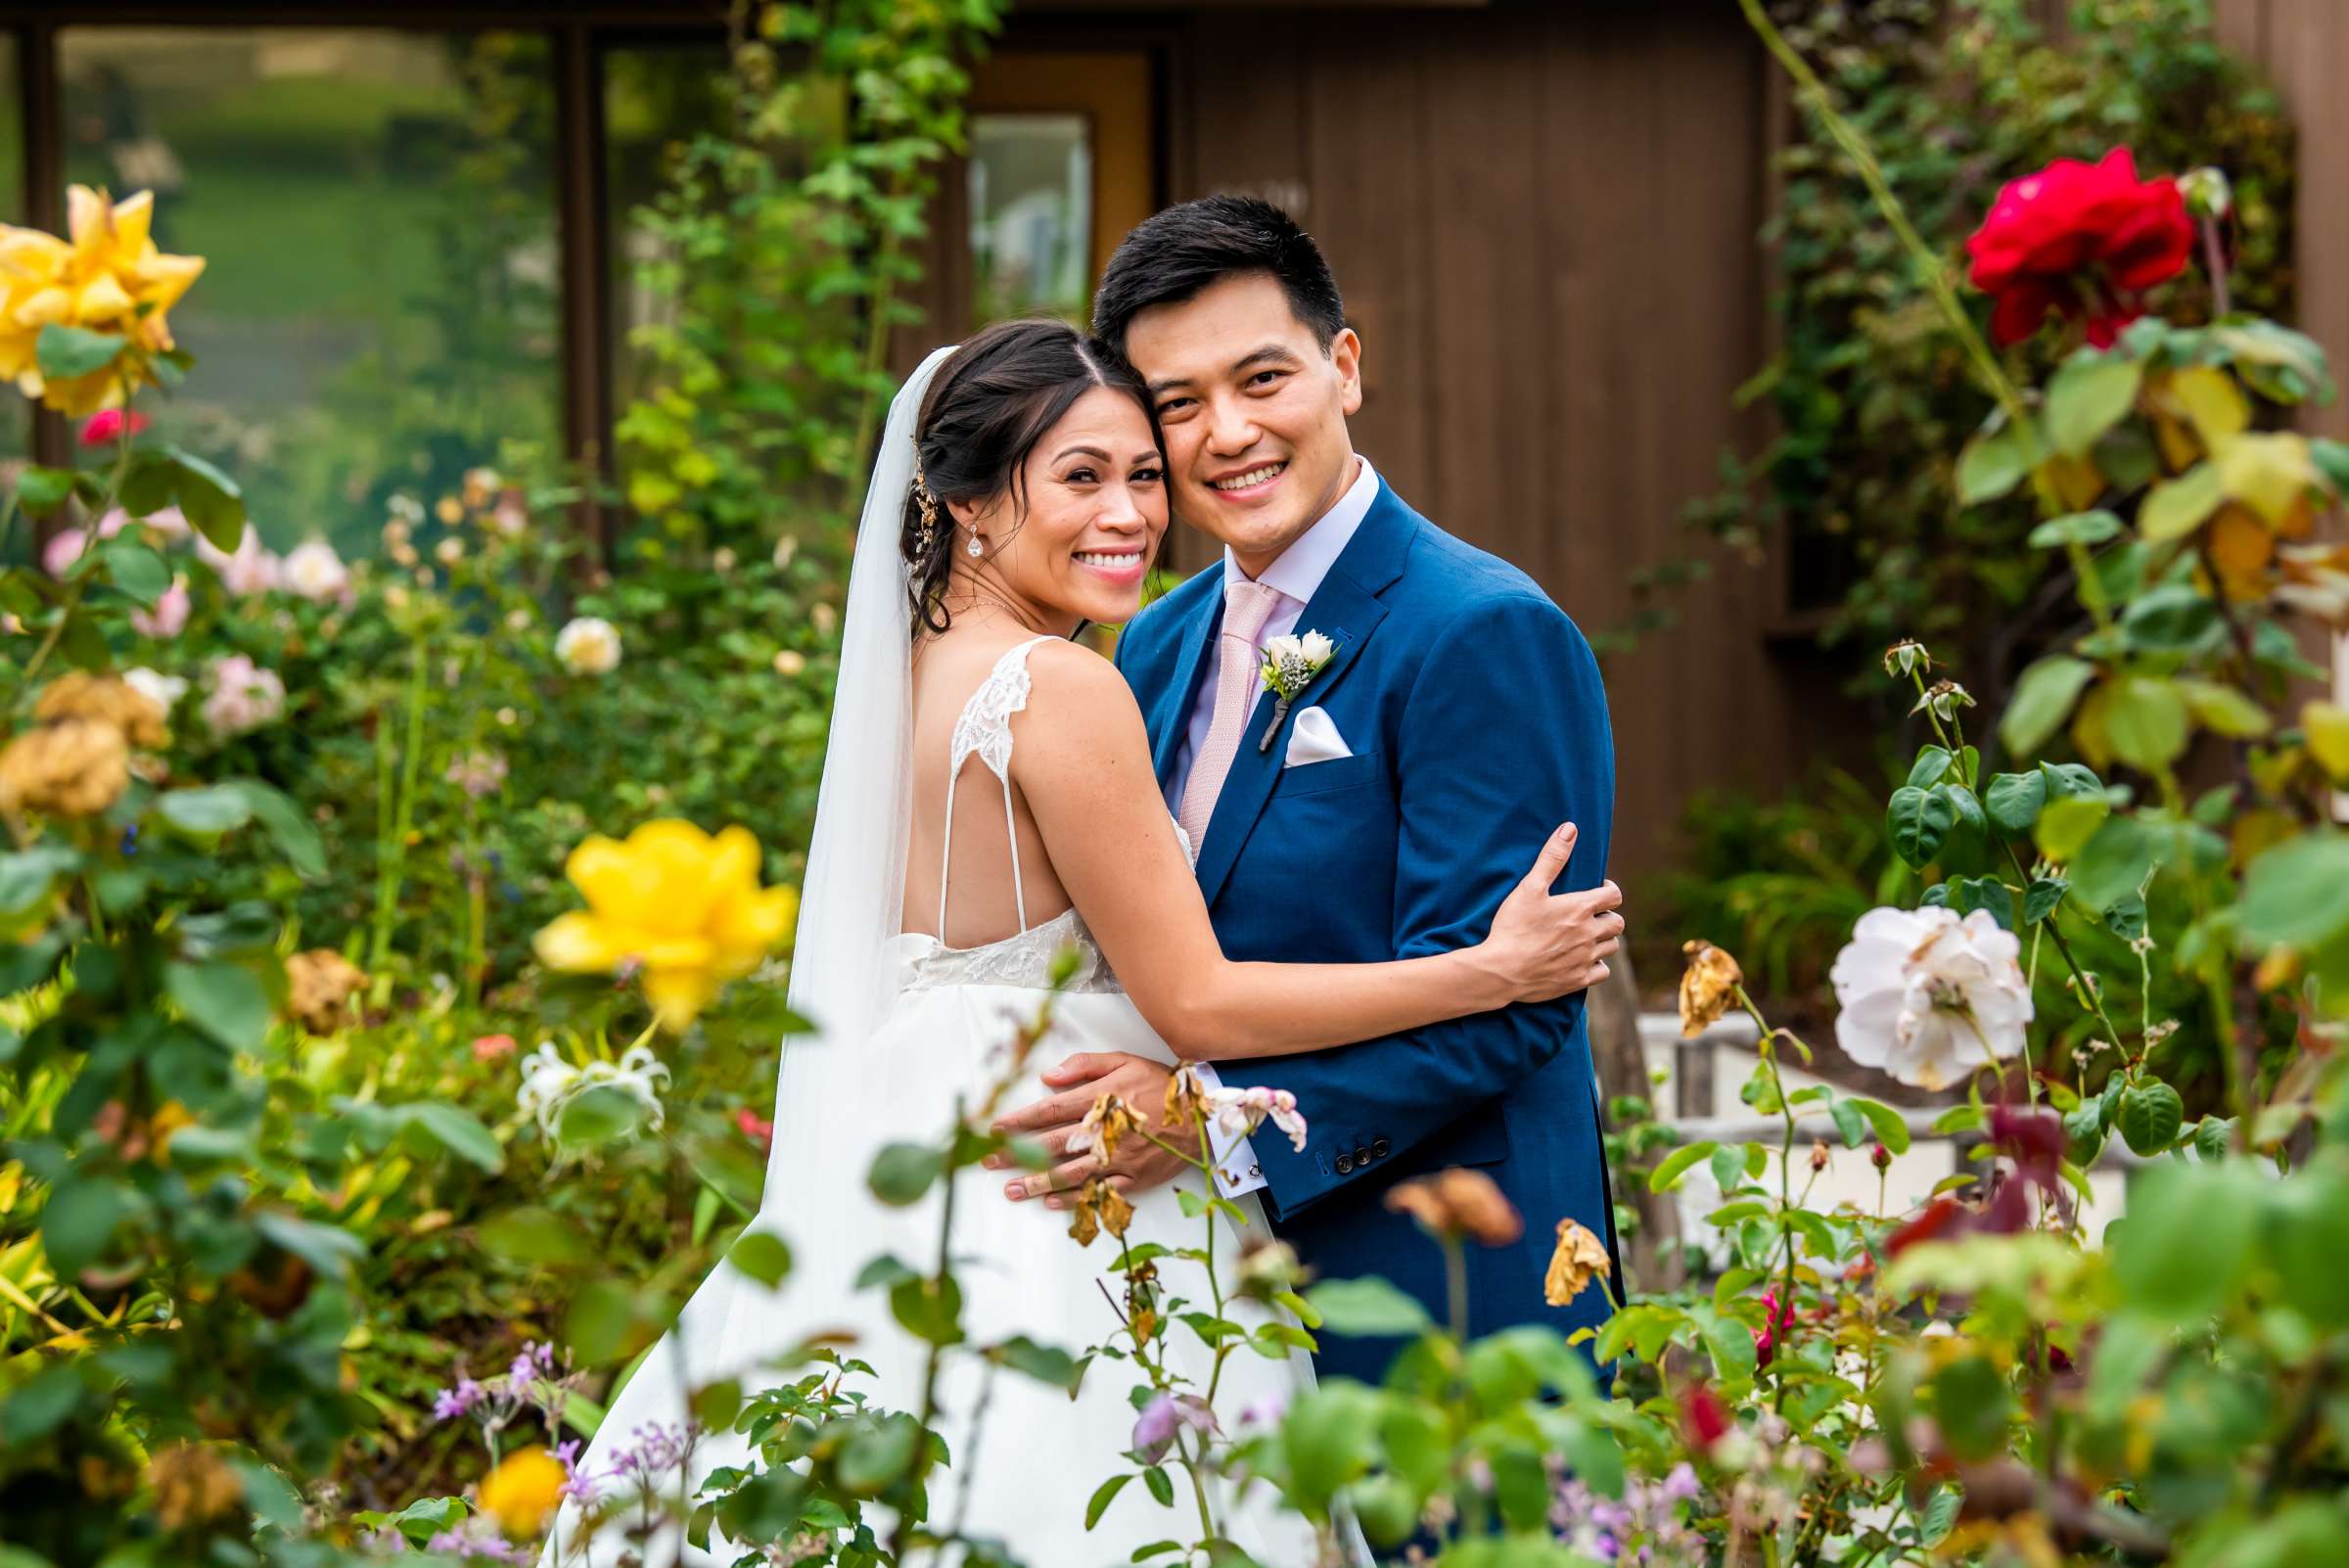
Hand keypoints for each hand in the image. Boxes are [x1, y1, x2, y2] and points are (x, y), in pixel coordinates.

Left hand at [986, 1052, 1200, 1207]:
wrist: (1201, 1117)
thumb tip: (1048, 1077)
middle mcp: (1105, 1131)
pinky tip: (1051, 1203)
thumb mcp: (1125, 1061)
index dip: (1020, 1120)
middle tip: (990, 1162)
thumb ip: (1085, 1066)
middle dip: (1018, 1154)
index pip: (1051, 1110)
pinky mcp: (1133, 1180)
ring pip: (1070, 1174)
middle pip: (1052, 1145)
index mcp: (1101, 1099)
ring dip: (1037, 1183)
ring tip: (1012, 1190)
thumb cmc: (1161, 1087)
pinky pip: (1098, 1192)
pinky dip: (1074, 1199)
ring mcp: (1119, 1159)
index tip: (996, 1127)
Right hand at [1479, 822, 1622, 1003]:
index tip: (1598, 891)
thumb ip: (1552, 858)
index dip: (1609, 891)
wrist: (1501, 970)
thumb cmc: (1513, 926)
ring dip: (1603, 939)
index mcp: (1580, 909)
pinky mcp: (1578, 980)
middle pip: (1617, 923)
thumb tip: (1570, 828)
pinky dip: (1597, 964)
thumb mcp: (1529, 887)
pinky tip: (1583, 959)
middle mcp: (1589, 934)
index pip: (1614, 896)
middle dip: (1607, 915)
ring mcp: (1585, 959)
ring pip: (1612, 947)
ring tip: (1586, 935)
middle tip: (1591, 915)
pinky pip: (1602, 971)